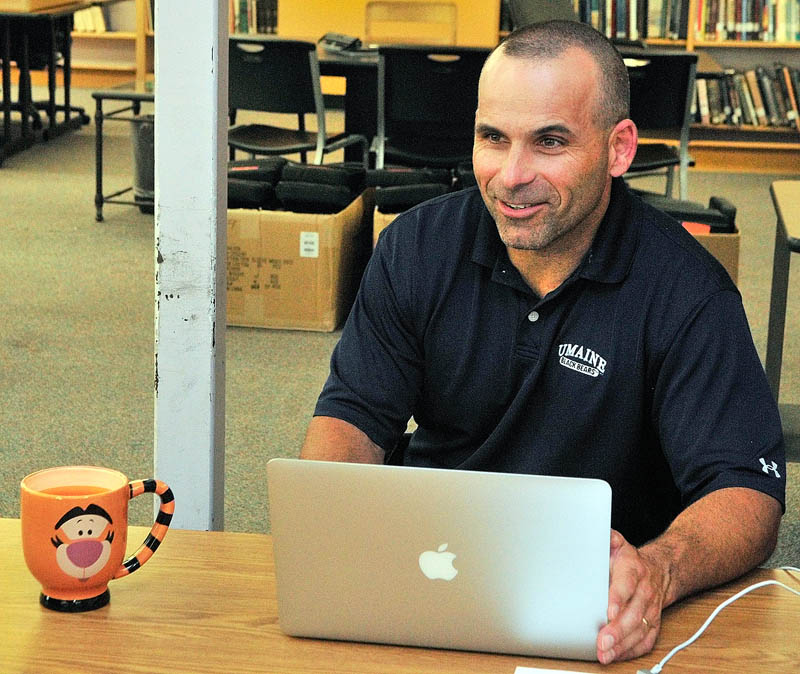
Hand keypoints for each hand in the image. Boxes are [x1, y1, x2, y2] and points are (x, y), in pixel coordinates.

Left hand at [596, 529, 666, 663]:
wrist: (660, 570)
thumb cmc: (630, 561)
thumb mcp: (617, 544)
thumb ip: (607, 539)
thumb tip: (600, 534)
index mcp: (633, 571)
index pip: (626, 585)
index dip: (618, 599)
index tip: (609, 611)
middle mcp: (645, 592)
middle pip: (633, 614)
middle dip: (617, 630)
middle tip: (602, 641)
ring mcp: (650, 610)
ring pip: (639, 631)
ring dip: (622, 644)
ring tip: (605, 653)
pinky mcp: (653, 624)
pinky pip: (645, 641)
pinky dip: (631, 651)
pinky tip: (616, 655)